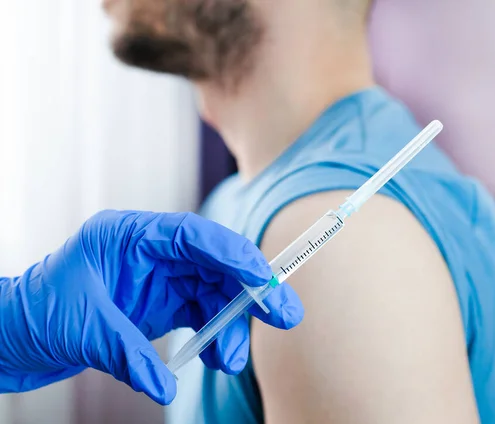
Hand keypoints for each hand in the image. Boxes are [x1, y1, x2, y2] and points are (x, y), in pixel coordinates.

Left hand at [0, 210, 303, 403]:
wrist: (17, 335)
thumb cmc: (36, 313)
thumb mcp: (81, 327)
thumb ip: (128, 352)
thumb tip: (167, 385)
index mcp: (130, 235)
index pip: (194, 235)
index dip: (234, 254)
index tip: (264, 279)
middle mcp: (152, 252)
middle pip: (215, 263)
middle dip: (251, 290)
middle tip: (285, 315)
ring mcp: (160, 278)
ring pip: (214, 293)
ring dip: (232, 326)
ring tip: (232, 361)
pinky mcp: (162, 304)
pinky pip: (202, 315)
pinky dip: (215, 337)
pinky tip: (217, 359)